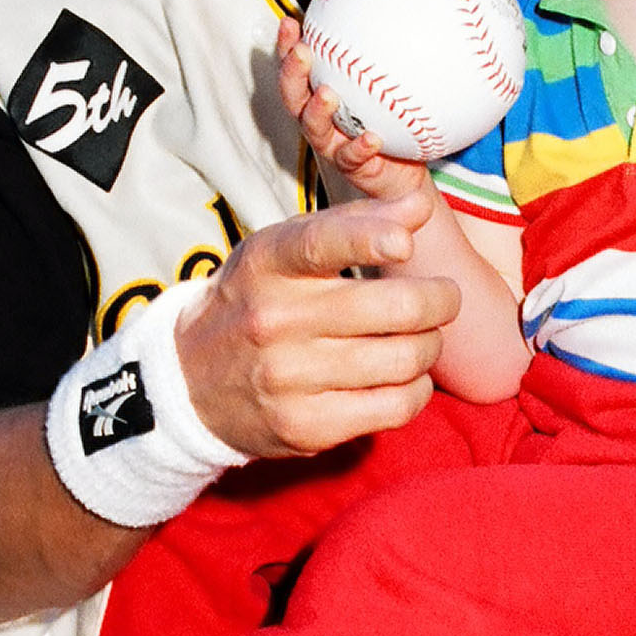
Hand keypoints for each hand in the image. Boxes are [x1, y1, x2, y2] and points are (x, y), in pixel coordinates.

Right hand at [174, 204, 459, 460]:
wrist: (191, 383)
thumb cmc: (256, 301)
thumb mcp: (283, 250)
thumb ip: (353, 222)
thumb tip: (419, 208)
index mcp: (267, 265)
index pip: (319, 244)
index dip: (368, 239)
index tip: (406, 242)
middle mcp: (274, 321)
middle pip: (392, 308)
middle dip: (440, 300)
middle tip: (444, 298)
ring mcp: (288, 379)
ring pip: (404, 359)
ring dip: (431, 345)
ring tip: (423, 337)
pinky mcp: (305, 427)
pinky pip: (395, 407)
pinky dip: (417, 389)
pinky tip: (407, 376)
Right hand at [279, 15, 435, 225]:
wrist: (409, 173)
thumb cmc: (399, 122)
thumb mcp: (396, 85)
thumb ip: (392, 50)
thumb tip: (402, 5)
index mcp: (322, 94)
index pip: (298, 68)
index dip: (287, 46)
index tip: (290, 21)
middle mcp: (320, 119)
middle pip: (293, 96)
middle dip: (292, 73)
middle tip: (302, 53)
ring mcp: (333, 144)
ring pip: (314, 128)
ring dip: (317, 111)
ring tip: (328, 95)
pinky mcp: (352, 167)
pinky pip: (353, 157)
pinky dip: (361, 147)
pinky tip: (373, 138)